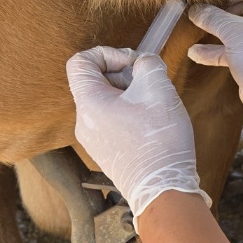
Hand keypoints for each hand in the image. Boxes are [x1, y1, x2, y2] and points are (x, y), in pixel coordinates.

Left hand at [65, 46, 210, 223]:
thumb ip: (148, 64)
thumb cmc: (159, 142)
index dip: (107, 53)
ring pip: (106, 101)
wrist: (163, 190)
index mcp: (89, 104)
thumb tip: (143, 63)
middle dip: (124, 74)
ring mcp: (93, 140)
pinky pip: (111, 120)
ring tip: (153, 104)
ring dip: (130, 94)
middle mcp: (84, 122)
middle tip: (150, 82)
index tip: (132, 63)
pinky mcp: (105, 151)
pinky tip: (151, 122)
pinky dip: (130, 112)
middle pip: (95, 81)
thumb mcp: (159, 89)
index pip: (80, 62)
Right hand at [187, 0, 242, 134]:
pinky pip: (235, 46)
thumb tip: (194, 9)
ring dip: (216, 27)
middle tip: (199, 10)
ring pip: (237, 24)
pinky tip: (195, 53)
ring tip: (193, 26)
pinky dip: (217, 48)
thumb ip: (212, 17)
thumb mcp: (235, 34)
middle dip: (220, 8)